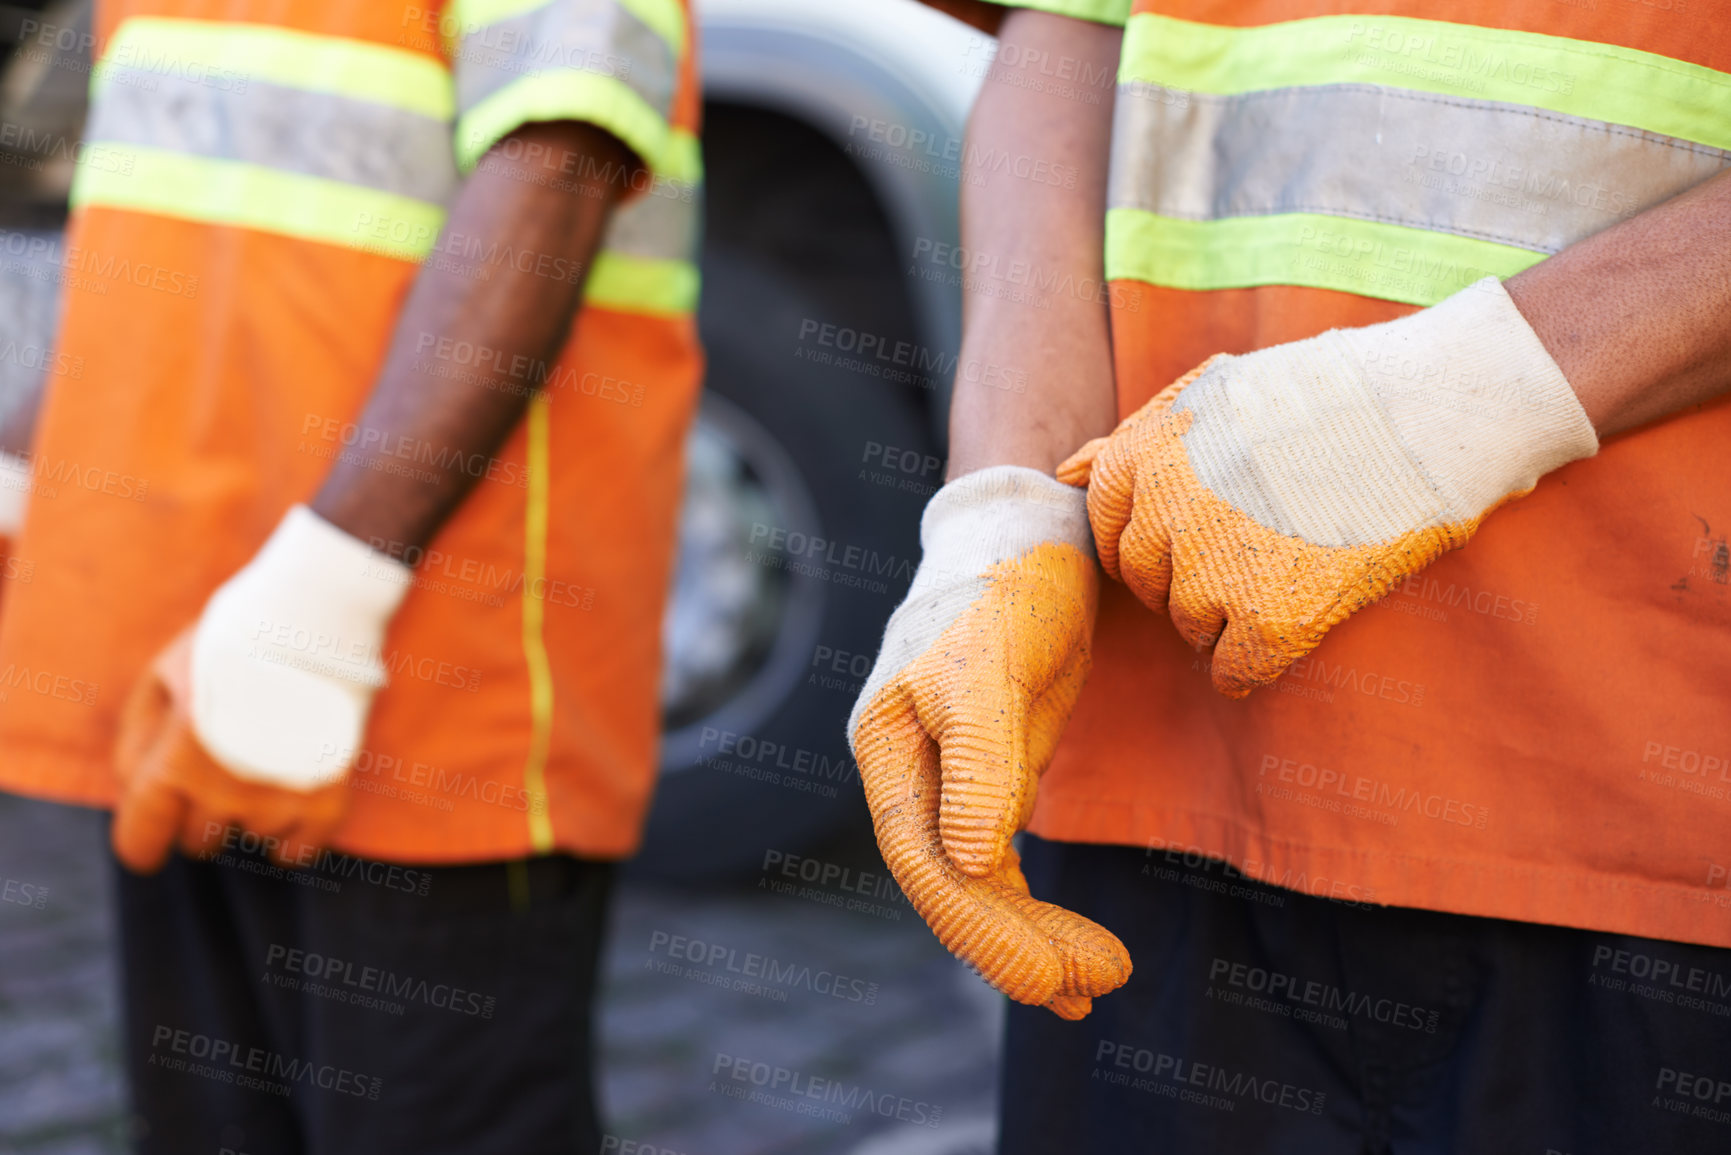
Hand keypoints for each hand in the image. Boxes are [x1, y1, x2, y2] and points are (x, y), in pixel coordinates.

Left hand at [111, 506, 411, 871]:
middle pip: (200, 840)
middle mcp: (223, 792)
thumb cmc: (230, 640)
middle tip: (222, 765)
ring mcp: (280, 798)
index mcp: (173, 764)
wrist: (316, 615)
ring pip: (252, 837)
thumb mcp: (162, 675)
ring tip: (268, 756)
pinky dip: (293, 834)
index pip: (142, 842)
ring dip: (253, 807)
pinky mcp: (328, 797)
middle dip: (201, 810)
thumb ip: (137, 741)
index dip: (143, 843)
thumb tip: (135, 792)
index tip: (153, 839)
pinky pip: (299, 849)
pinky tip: (291, 797)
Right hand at [849, 467, 1130, 1017]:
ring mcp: (949, 777)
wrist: (1032, 531)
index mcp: (887, 746)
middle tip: (1092, 989)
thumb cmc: (1004, 585)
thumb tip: (973, 864)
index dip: (981, 926)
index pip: (924, 860)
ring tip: (1097, 985)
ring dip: (1032, 936)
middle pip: (952, 883)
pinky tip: (1075, 954)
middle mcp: (909, 772)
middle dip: (1016, 942)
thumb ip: (982, 763)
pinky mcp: (992, 775)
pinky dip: (1035, 907)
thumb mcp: (992, 665)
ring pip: (980, 882)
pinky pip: (1004, 862)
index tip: (1049, 976)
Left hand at [1059, 277, 1597, 696]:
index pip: (1109, 528)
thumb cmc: (1330, 394)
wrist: (1432, 412)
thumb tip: (1064, 471)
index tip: (1198, 533)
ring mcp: (1213, 572)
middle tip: (1252, 555)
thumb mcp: (1215, 390)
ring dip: (1226, 617)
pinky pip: (1233, 672)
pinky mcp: (1270, 622)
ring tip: (1288, 572)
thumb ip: (1135, 437)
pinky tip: (1292, 629)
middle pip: (1147, 583)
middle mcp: (1163, 515)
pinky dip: (1255, 665)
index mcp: (1142, 456)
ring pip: (1189, 628)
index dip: (1155, 537)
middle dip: (1186, 578)